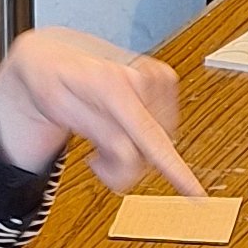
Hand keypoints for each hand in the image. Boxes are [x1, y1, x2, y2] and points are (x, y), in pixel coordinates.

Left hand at [0, 24, 199, 194]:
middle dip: (123, 164)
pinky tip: (121, 122)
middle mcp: (141, 77)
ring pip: (159, 142)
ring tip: (104, 133)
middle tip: (96, 157)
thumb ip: (99, 133)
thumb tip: (129, 152)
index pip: (149, 137)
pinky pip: (163, 127)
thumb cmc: (52, 80)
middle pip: (150, 150)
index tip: (196, 193)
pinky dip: (141, 133)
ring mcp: (155, 77)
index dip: (174, 169)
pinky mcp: (163, 79)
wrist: (54, 54)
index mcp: (114, 84)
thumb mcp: (60, 110)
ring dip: (132, 149)